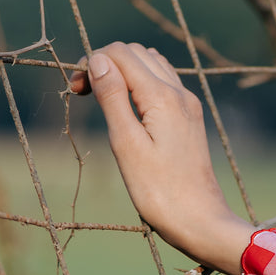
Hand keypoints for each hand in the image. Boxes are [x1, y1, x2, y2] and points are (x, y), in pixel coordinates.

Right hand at [70, 42, 253, 274]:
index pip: (120, 54)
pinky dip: (141, 83)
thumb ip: (113, 98)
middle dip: (106, 63)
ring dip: (123, 71)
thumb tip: (98, 60)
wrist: (200, 221)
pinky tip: (129, 108)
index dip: (92, 63)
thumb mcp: (126, 145)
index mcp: (162, 97)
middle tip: (83, 93)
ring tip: (103, 99)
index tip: (75, 90)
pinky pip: (164, 84)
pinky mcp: (190, 118)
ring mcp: (188, 105)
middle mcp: (179, 93)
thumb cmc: (159, 192)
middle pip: (136, 53)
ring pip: (152, 64)